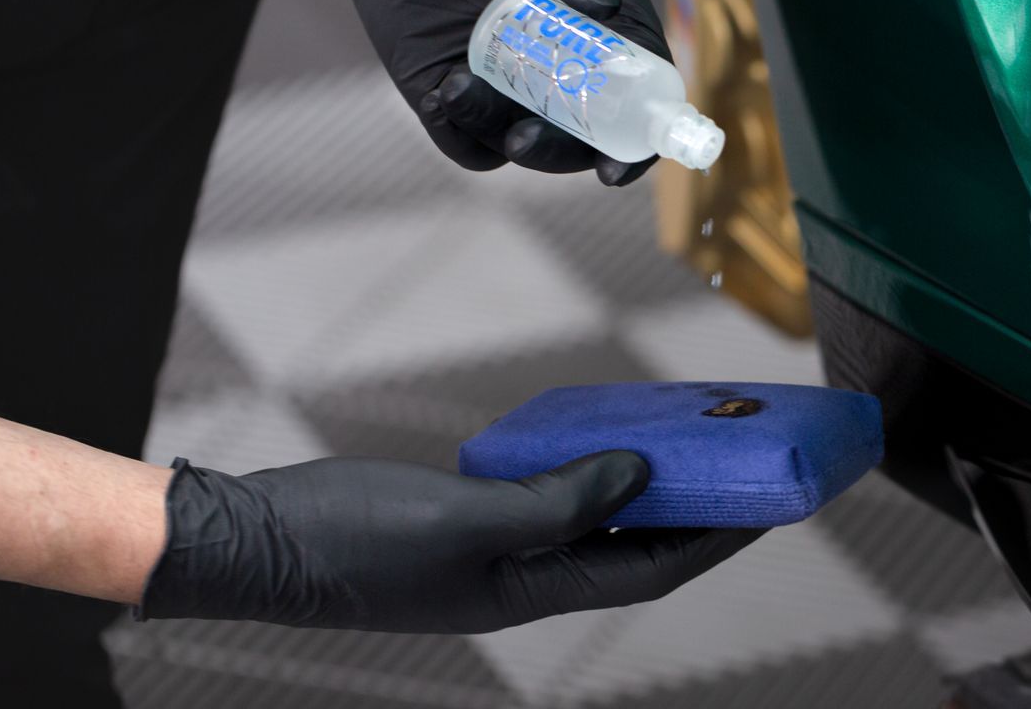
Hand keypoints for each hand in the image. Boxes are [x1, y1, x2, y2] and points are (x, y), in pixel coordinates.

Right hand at [137, 452, 758, 631]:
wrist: (257, 539)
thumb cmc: (351, 540)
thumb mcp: (466, 518)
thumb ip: (559, 503)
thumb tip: (643, 479)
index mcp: (531, 591)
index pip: (652, 568)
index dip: (719, 536)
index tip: (773, 501)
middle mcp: (522, 577)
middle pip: (635, 546)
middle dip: (697, 509)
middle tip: (747, 461)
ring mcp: (493, 552)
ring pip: (596, 520)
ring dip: (645, 486)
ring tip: (692, 441)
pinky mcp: (465, 521)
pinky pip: (551, 497)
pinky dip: (586, 472)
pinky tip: (601, 438)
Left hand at [309, 0, 665, 183]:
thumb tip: (600, 12)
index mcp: (604, 19)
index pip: (641, 89)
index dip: (640, 136)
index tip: (617, 163)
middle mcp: (563, 61)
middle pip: (585, 134)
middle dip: (560, 151)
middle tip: (524, 137)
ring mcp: (507, 83)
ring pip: (522, 143)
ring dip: (497, 132)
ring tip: (456, 87)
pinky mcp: (451, 94)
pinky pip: (465, 141)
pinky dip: (459, 132)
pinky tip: (439, 92)